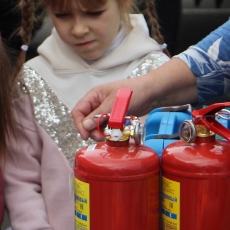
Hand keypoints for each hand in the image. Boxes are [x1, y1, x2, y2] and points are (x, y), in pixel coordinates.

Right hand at [72, 59, 199, 137]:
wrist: (152, 93)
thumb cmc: (133, 93)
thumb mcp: (115, 104)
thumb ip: (99, 115)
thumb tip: (85, 126)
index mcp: (94, 95)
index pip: (78, 111)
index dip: (80, 124)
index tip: (86, 136)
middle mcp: (98, 103)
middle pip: (86, 121)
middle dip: (92, 131)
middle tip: (102, 137)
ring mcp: (106, 110)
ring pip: (97, 125)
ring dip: (101, 133)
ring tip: (111, 135)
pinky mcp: (115, 116)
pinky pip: (107, 127)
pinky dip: (110, 132)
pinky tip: (117, 133)